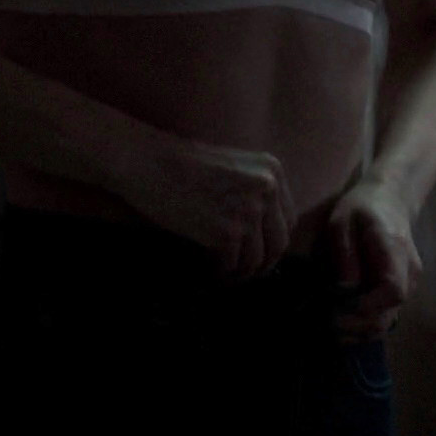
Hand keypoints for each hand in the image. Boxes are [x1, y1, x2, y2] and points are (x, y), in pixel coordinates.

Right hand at [119, 130, 295, 280]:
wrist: (147, 161)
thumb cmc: (181, 165)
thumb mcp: (233, 167)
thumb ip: (254, 192)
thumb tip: (263, 233)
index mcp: (271, 170)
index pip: (288, 219)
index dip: (273, 241)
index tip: (259, 253)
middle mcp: (267, 189)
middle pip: (279, 243)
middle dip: (262, 263)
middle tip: (245, 272)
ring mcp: (248, 211)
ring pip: (256, 260)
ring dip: (240, 272)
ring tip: (225, 274)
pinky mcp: (227, 232)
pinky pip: (232, 265)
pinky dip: (221, 272)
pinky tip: (210, 270)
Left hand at [323, 178, 421, 340]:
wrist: (389, 199)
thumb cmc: (362, 207)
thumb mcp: (342, 222)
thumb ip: (344, 254)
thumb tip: (344, 288)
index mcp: (396, 252)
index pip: (394, 290)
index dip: (367, 306)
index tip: (339, 309)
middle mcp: (409, 272)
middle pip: (390, 313)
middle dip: (357, 325)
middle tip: (326, 324)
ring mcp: (409, 284)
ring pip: (388, 321)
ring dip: (359, 331)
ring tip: (330, 328)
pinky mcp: (401, 291)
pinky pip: (385, 316)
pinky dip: (364, 326)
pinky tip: (342, 324)